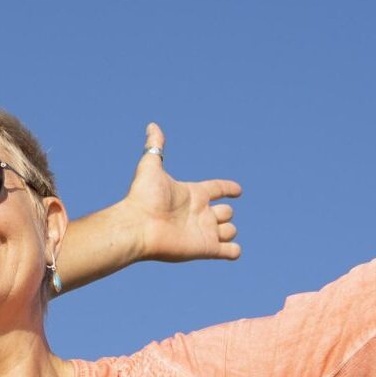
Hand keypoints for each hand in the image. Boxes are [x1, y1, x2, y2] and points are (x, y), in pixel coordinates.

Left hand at [124, 123, 241, 262]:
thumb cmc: (144, 197)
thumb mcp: (150, 166)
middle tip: (212, 213)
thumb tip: (152, 125)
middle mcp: (199, 213)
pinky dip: (234, 251)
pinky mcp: (206, 249)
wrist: (138, 226)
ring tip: (216, 230)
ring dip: (229, 230)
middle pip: (226, 212)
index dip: (228, 188)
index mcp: (192, 194)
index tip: (237, 190)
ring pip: (229, 230)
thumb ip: (155, 147)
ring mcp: (203, 231)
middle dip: (227, 212)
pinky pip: (229, 251)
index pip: (216, 189)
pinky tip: (231, 249)